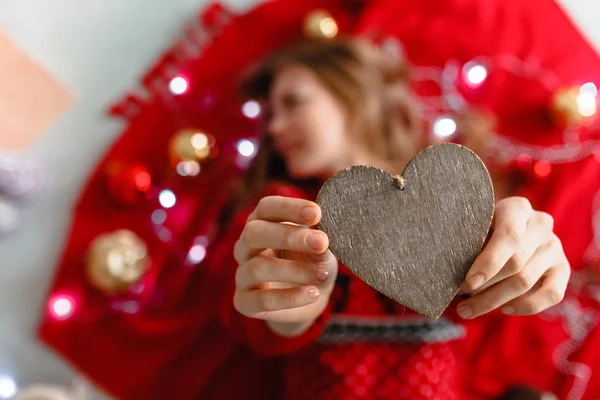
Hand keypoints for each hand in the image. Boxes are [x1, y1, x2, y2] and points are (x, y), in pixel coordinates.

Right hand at [233, 196, 337, 335]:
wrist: (311, 297)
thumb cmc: (313, 262)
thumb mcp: (321, 249)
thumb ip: (318, 242)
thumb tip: (320, 237)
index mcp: (262, 224)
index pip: (266, 208)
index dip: (289, 208)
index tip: (316, 213)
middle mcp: (245, 246)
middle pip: (253, 232)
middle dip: (288, 236)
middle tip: (321, 242)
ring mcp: (242, 275)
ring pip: (257, 267)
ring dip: (294, 270)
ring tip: (323, 274)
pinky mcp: (244, 302)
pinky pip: (262, 300)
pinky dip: (290, 298)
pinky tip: (313, 293)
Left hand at [457, 197, 569, 318]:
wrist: (509, 230)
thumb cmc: (481, 229)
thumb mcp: (475, 226)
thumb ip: (468, 241)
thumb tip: (447, 272)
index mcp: (517, 207)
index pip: (509, 237)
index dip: (488, 262)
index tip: (467, 283)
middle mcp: (541, 224)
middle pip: (515, 263)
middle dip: (484, 287)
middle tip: (459, 301)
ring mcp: (554, 246)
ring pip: (526, 281)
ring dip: (494, 301)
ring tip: (466, 310)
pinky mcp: (563, 268)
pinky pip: (552, 294)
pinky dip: (527, 306)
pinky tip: (504, 309)